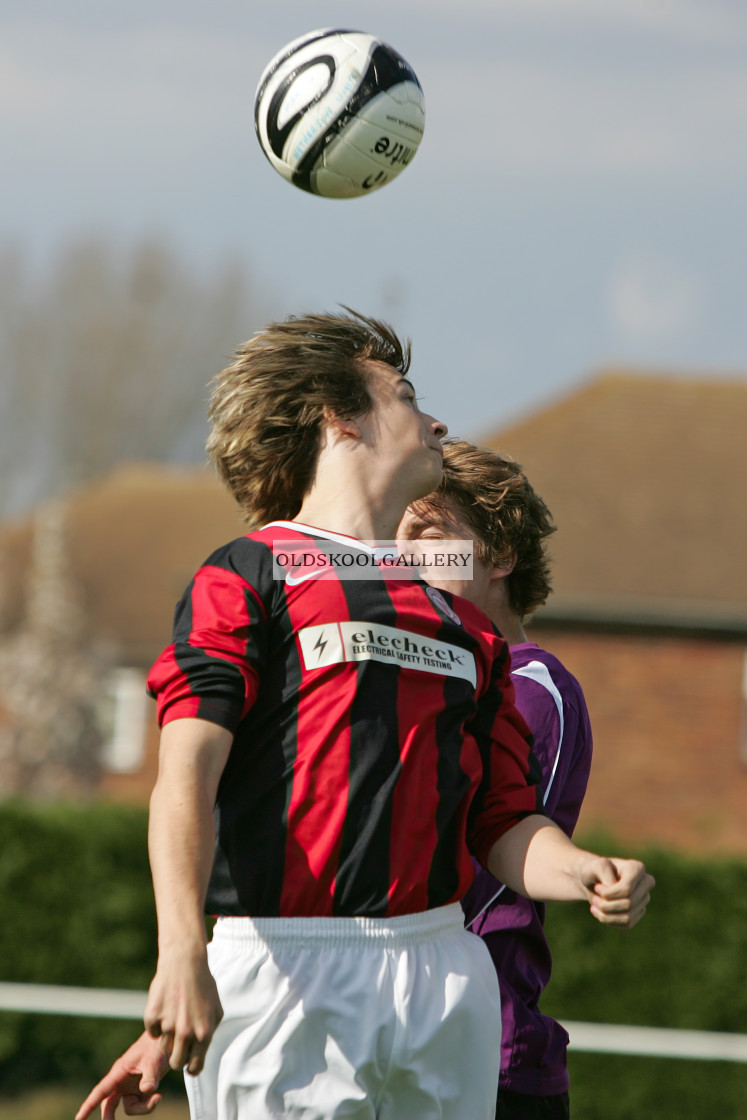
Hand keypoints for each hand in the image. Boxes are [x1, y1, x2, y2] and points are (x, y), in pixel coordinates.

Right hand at [74, 1032, 167, 1119]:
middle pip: (108, 1104)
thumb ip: (150, 1076)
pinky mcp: (138, 1091)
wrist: (166, 1041)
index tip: (78, 1119)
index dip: (88, 1106)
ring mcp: (129, 1087)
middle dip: (108, 1117)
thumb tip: (146, 1090)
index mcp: (119, 1072)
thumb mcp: (154, 1060)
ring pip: (129, 1108)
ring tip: (158, 1097)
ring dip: (143, 1108)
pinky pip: (139, 1105)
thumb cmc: (155, 1047)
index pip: (101, 1091)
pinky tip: (158, 1096)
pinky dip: (148, 1105)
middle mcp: (121, 1081)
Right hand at [144, 947, 223, 1074]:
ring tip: (174, 1018)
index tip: (188, 1062)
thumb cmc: (203, 985)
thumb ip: (210, 1033)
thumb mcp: (216, 1010)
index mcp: (204, 1033)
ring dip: (168, 1038)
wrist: (185, 962)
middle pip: (175, 1063)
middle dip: (177, 1057)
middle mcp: (186, 1032)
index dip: (191, 1067)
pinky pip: (152, 1032)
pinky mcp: (152, 1016)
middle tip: (178, 1043)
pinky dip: (157, 1025)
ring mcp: (168, 1024)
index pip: (195, 1067)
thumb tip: (200, 1054)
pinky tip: (164, 1009)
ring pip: (163, 1048)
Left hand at [579, 856, 654, 928]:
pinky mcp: (639, 912)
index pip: (626, 889)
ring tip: (595, 906)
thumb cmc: (593, 871)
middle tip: (594, 899)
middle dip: (606, 905)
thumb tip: (617, 888)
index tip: (597, 888)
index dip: (608, 894)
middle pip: (629, 903)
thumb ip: (605, 873)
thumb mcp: (594, 867)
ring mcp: (644, 899)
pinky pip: (627, 925)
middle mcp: (645, 883)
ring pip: (629, 917)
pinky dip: (610, 921)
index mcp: (637, 868)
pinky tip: (600, 913)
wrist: (592, 881)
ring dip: (607, 915)